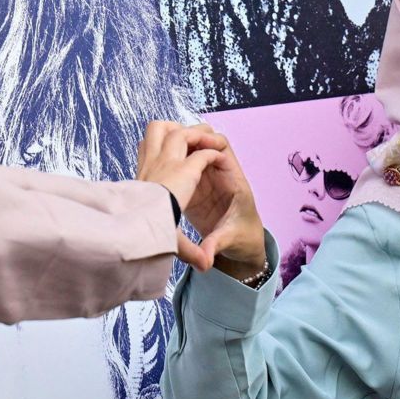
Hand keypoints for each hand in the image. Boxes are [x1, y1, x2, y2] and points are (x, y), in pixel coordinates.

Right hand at [144, 123, 266, 279]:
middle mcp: (220, 176)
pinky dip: (172, 162)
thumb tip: (204, 258)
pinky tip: (154, 168)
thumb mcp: (229, 241)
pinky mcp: (194, 190)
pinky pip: (184, 166)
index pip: (222, 149)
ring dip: (179, 149)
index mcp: (234, 181)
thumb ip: (215, 245)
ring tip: (159, 153)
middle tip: (170, 145)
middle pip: (206, 143)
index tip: (190, 151)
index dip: (207, 145)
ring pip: (193, 152)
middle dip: (189, 140)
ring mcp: (206, 181)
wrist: (244, 249)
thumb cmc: (244, 241)